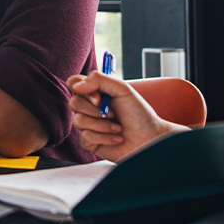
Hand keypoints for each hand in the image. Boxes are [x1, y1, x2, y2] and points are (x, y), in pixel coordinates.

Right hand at [67, 72, 184, 161]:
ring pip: (78, 121)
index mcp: (95, 93)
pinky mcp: (89, 143)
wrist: (149, 137)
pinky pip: (85, 137)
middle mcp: (89, 108)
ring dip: (102, 125)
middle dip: (96, 110)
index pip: (74, 83)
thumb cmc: (139, 113)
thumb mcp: (122, 89)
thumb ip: (99, 80)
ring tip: (117, 127)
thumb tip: (76, 86)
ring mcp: (88, 126)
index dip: (81, 88)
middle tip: (113, 113)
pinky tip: (116, 138)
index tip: (99, 97)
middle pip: (74, 102)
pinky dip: (105, 137)